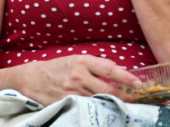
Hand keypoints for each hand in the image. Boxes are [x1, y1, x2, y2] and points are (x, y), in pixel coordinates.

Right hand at [16, 55, 139, 104]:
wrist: (31, 79)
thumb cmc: (55, 68)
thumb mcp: (73, 60)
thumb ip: (95, 65)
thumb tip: (118, 70)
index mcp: (81, 62)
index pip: (109, 70)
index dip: (126, 77)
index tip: (139, 84)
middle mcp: (78, 76)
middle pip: (109, 89)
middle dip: (126, 96)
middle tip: (137, 100)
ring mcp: (74, 92)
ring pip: (101, 100)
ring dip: (113, 103)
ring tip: (123, 105)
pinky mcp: (69, 103)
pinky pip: (89, 107)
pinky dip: (99, 108)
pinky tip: (104, 108)